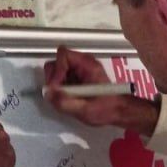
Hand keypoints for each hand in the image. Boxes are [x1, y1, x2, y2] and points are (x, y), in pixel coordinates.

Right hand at [43, 46, 158, 136]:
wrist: (118, 112)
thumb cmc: (106, 109)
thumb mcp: (84, 109)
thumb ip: (65, 102)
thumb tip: (48, 93)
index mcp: (88, 65)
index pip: (63, 55)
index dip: (56, 70)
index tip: (56, 87)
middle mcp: (83, 63)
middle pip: (57, 60)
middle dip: (53, 77)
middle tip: (57, 93)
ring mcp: (79, 69)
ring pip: (57, 69)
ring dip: (55, 83)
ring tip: (63, 96)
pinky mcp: (77, 77)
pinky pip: (61, 77)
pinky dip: (59, 87)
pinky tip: (67, 98)